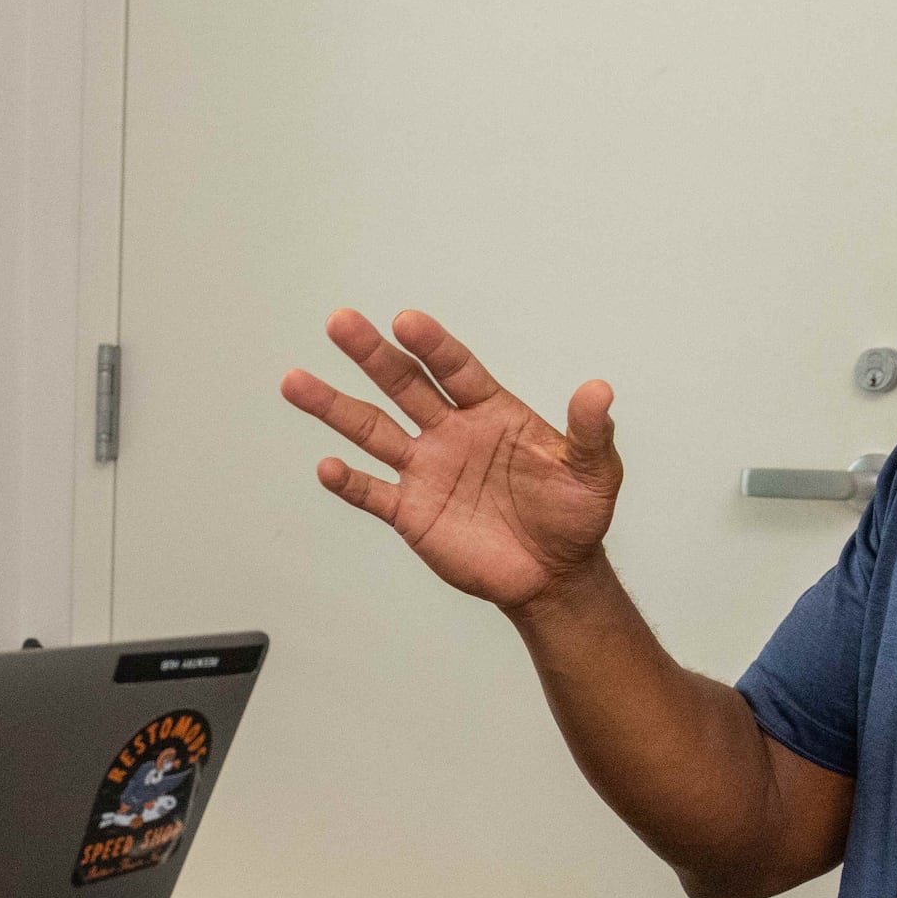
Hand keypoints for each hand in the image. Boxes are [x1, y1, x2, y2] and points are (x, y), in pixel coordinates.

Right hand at [280, 307, 622, 611]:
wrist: (552, 576)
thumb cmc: (573, 516)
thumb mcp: (593, 470)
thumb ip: (589, 430)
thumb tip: (600, 390)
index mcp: (491, 412)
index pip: (455, 369)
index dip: (432, 346)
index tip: (406, 321)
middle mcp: (450, 433)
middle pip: (402, 386)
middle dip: (370, 354)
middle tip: (339, 323)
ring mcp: (426, 471)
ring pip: (372, 431)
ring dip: (334, 407)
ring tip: (296, 381)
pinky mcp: (411, 513)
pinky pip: (372, 493)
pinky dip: (348, 481)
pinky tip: (327, 465)